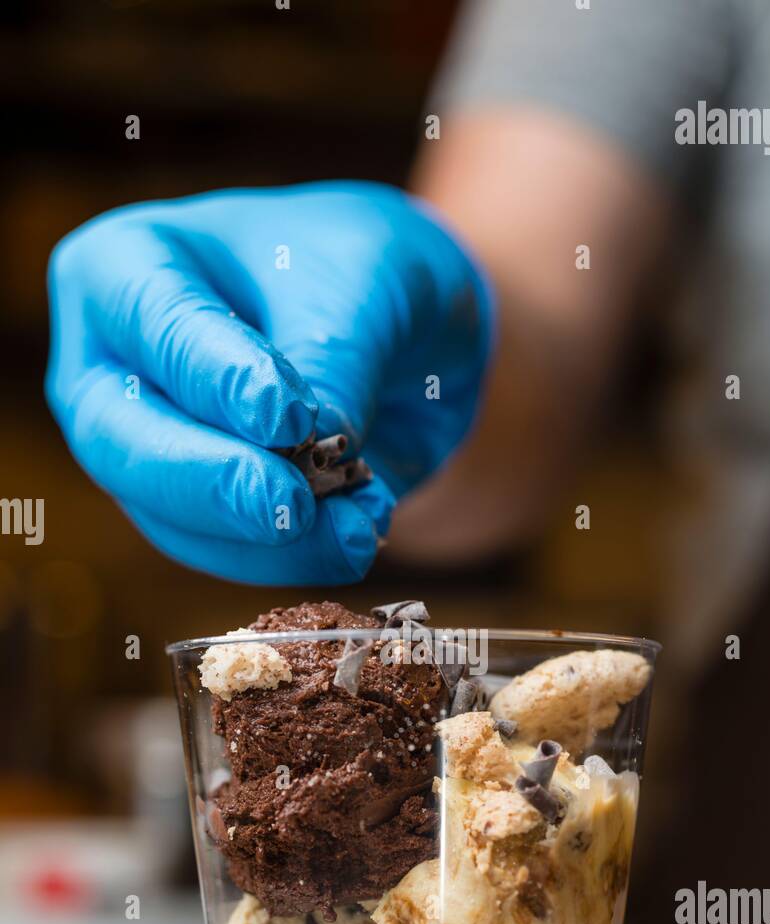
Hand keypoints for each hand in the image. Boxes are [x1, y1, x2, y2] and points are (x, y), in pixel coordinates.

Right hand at [45, 182, 492, 583]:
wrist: (404, 332)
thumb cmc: (364, 274)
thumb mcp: (368, 288)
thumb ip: (332, 364)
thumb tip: (313, 450)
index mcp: (124, 267)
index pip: (153, 324)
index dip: (216, 378)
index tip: (287, 417)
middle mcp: (112, 367)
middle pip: (122, 441)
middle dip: (212, 483)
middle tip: (290, 508)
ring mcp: (145, 450)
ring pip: (172, 519)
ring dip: (269, 540)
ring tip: (357, 529)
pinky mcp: (195, 515)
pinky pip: (226, 555)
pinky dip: (296, 556)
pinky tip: (361, 532)